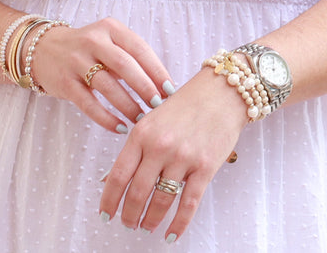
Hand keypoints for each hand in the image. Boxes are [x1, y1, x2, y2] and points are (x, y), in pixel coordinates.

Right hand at [30, 17, 174, 132]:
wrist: (44, 49)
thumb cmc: (88, 49)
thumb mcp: (109, 41)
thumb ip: (131, 57)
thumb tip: (163, 85)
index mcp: (110, 28)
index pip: (139, 49)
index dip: (157, 70)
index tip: (170, 90)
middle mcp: (93, 41)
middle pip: (125, 66)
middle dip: (145, 88)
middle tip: (159, 106)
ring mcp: (77, 61)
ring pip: (108, 86)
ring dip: (128, 105)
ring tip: (142, 119)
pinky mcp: (65, 82)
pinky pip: (89, 104)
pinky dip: (106, 118)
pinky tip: (120, 128)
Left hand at [99, 68, 248, 240]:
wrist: (221, 91)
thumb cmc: (186, 103)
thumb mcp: (153, 118)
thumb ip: (137, 146)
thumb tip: (114, 178)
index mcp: (142, 132)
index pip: (118, 174)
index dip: (109, 200)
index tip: (105, 213)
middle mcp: (160, 146)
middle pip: (137, 193)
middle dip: (129, 214)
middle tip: (127, 223)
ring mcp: (183, 157)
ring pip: (161, 201)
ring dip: (150, 220)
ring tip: (146, 226)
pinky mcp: (205, 167)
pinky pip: (188, 204)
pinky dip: (178, 224)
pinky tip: (171, 234)